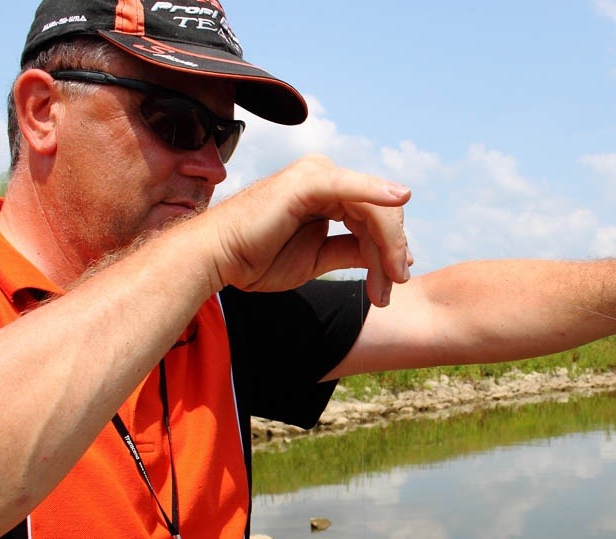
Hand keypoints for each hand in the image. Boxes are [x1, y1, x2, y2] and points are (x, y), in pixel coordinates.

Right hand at [198, 155, 412, 305]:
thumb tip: (393, 257)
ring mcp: (317, 175)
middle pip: (380, 211)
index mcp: (327, 194)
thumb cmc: (258, 259)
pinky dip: (376, 193)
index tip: (393, 282)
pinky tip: (399, 200)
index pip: (373, 217)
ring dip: (387, 245)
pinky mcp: (308, 181)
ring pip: (373, 207)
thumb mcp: (319, 258)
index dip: (390, 249)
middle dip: (391, 251)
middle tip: (393, 286)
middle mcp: (326, 178)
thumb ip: (353, 251)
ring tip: (389, 281)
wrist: (216, 259)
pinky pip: (351, 187)